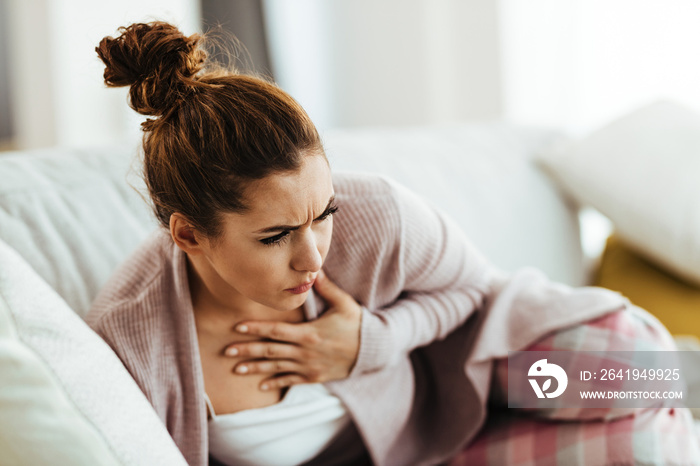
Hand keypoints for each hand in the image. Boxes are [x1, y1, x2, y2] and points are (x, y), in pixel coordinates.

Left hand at [224, 270, 361, 390]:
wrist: (373, 351)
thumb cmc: (357, 324)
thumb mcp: (343, 303)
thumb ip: (326, 288)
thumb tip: (313, 270)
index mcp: (309, 333)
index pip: (276, 330)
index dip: (255, 329)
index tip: (237, 327)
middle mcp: (305, 351)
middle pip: (270, 350)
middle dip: (247, 350)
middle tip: (226, 350)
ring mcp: (308, 366)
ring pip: (276, 367)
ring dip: (255, 368)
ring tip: (235, 369)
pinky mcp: (314, 377)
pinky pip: (291, 381)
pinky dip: (275, 382)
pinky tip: (260, 385)